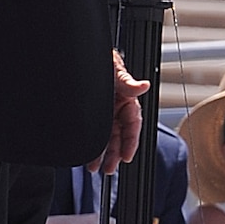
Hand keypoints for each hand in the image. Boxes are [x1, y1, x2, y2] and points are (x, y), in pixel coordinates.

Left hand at [91, 53, 148, 175]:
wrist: (81, 55)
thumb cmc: (103, 60)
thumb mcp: (114, 69)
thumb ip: (127, 81)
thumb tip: (143, 86)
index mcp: (127, 100)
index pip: (132, 125)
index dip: (131, 142)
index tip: (127, 156)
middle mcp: (117, 108)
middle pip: (119, 136)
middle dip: (115, 154)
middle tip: (108, 169)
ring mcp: (105, 113)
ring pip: (106, 138)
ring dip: (102, 154)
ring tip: (95, 168)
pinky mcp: (92, 115)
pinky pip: (92, 133)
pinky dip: (90, 145)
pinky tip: (86, 156)